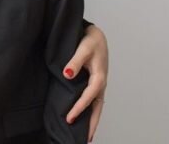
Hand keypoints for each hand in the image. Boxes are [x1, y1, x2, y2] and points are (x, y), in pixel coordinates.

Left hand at [64, 24, 107, 141]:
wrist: (95, 35)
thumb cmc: (89, 40)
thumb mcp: (83, 48)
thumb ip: (75, 61)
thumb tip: (67, 74)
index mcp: (99, 77)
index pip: (89, 96)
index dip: (79, 108)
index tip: (69, 118)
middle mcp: (101, 83)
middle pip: (98, 108)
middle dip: (92, 123)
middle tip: (86, 139)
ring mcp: (98, 84)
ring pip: (97, 107)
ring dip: (92, 120)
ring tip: (86, 136)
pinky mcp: (95, 83)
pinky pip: (93, 101)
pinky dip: (90, 111)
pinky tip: (84, 118)